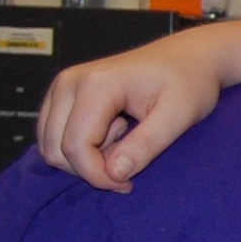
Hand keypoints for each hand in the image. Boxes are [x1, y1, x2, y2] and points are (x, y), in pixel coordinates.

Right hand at [36, 36, 225, 191]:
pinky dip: (80, 146)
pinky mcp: (63, 94)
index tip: (128, 184)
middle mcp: (69, 82)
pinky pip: (56, 135)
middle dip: (91, 167)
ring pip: (51, 145)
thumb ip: (145, 146)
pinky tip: (113, 133)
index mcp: (95, 84)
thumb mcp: (178, 117)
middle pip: (56, 149)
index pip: (75, 147)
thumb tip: (114, 174)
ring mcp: (62, 86)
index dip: (98, 175)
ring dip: (86, 156)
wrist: (188, 57)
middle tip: (131, 155)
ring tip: (124, 138)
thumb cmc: (189, 82)